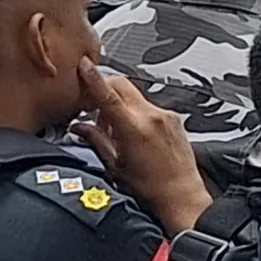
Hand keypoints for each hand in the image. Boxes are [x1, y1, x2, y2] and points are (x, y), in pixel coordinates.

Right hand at [71, 59, 209, 233]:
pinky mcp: (174, 119)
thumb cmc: (150, 188)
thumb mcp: (114, 165)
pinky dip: (133, 112)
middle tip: (90, 108)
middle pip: (121, 86)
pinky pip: (148, 106)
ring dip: (117, 104)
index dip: (93, 77)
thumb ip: (95, 140)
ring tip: (111, 129)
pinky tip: (129, 131)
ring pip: (134, 96)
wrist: (181, 195)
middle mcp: (153, 117)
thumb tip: (79, 127)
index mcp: (135, 129)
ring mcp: (166, 117)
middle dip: (102, 90)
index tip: (84, 65)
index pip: (109, 94)